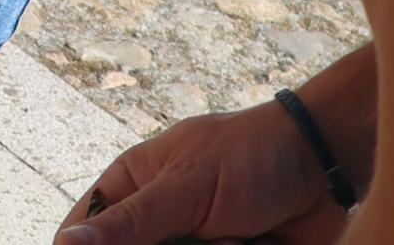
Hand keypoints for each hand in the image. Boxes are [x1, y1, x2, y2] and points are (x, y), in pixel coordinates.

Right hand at [59, 103, 348, 244]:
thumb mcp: (185, 188)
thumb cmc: (250, 157)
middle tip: (199, 236)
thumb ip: (130, 221)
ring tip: (234, 237)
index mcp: (130, 187)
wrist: (326, 170)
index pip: (82, 230)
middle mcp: (156, 222)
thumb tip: (67, 243)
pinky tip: (247, 243)